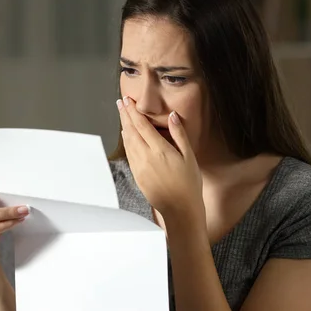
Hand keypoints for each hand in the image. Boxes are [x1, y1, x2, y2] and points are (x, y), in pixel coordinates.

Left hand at [117, 96, 203, 219]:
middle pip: (131, 131)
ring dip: (124, 126)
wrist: (180, 209)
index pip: (142, 125)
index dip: (133, 111)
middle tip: (120, 102)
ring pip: (128, 141)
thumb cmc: (189, 183)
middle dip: (125, 115)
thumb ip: (179, 134)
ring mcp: (139, 167)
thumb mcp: (189, 156)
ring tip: (122, 114)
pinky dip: (126, 141)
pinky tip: (126, 135)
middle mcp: (146, 156)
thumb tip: (173, 116)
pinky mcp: (137, 175)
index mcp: (159, 150)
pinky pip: (129, 153)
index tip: (128, 100)